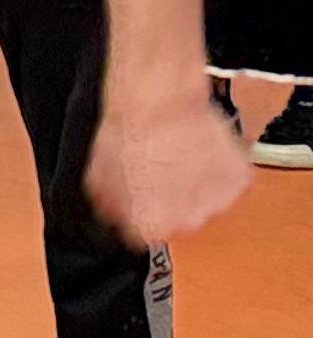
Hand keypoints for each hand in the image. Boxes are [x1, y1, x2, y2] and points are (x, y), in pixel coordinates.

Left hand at [91, 78, 251, 246]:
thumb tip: (115, 219)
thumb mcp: (98, 179)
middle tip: (161, 174)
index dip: (142, 214)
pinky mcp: (239, 180)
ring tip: (179, 158)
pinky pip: (227, 182)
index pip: (147, 236)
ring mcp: (218, 202)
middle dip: (170, 202)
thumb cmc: (128, 136)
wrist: (160, 102)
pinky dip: (216, 171)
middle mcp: (188, 222)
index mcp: (151, 228)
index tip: (141, 198)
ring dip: (195, 186)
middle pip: (180, 221)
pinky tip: (198, 153)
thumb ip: (110, 210)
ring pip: (206, 202)